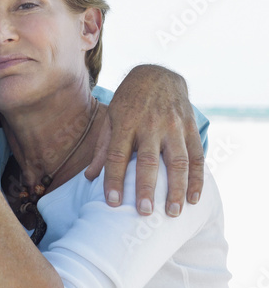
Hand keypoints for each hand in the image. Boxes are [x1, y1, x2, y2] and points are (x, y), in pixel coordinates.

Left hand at [85, 64, 203, 216]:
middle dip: (146, 188)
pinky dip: (197, 179)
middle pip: (147, 160)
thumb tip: (90, 177)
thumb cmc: (128, 101)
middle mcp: (149, 125)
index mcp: (125, 123)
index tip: (112, 203)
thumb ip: (102, 147)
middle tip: (144, 212)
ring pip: (177, 161)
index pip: (116, 155)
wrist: (158, 74)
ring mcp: (173, 126)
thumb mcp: (110, 118)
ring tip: (174, 212)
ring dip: (177, 188)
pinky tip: (194, 198)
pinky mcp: (190, 128)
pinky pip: (196, 156)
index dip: (113, 179)